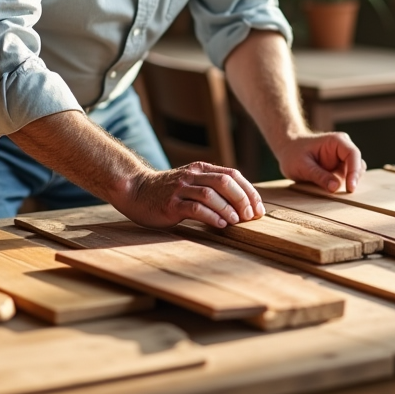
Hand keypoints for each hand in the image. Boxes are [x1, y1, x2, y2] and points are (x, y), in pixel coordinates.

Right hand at [115, 162, 264, 229]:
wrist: (135, 190)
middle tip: (251, 216)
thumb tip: (243, 204)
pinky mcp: (171, 204)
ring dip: (228, 208)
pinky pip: (195, 208)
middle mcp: (192, 175)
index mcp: (201, 168)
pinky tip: (220, 224)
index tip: (259, 208)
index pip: (232, 174)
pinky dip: (211, 216)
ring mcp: (180, 189)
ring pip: (211, 194)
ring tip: (237, 221)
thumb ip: (211, 187)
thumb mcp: (191, 182)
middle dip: (242, 199)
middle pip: (225, 182)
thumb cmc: (168, 191)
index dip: (249, 191)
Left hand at [275, 131, 365, 193]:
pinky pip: (346, 179)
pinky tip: (332, 191)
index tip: (350, 188)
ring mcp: (342, 160)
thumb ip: (318, 176)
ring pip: (354, 174)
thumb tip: (336, 187)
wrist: (287, 150)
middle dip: (352, 180)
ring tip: (333, 191)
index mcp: (336, 141)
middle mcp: (343, 149)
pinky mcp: (339, 170)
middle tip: (343, 194)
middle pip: (357, 165)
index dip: (354, 171)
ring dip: (347, 184)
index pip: (353, 154)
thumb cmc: (292, 153)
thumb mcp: (302, 166)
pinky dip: (342, 186)